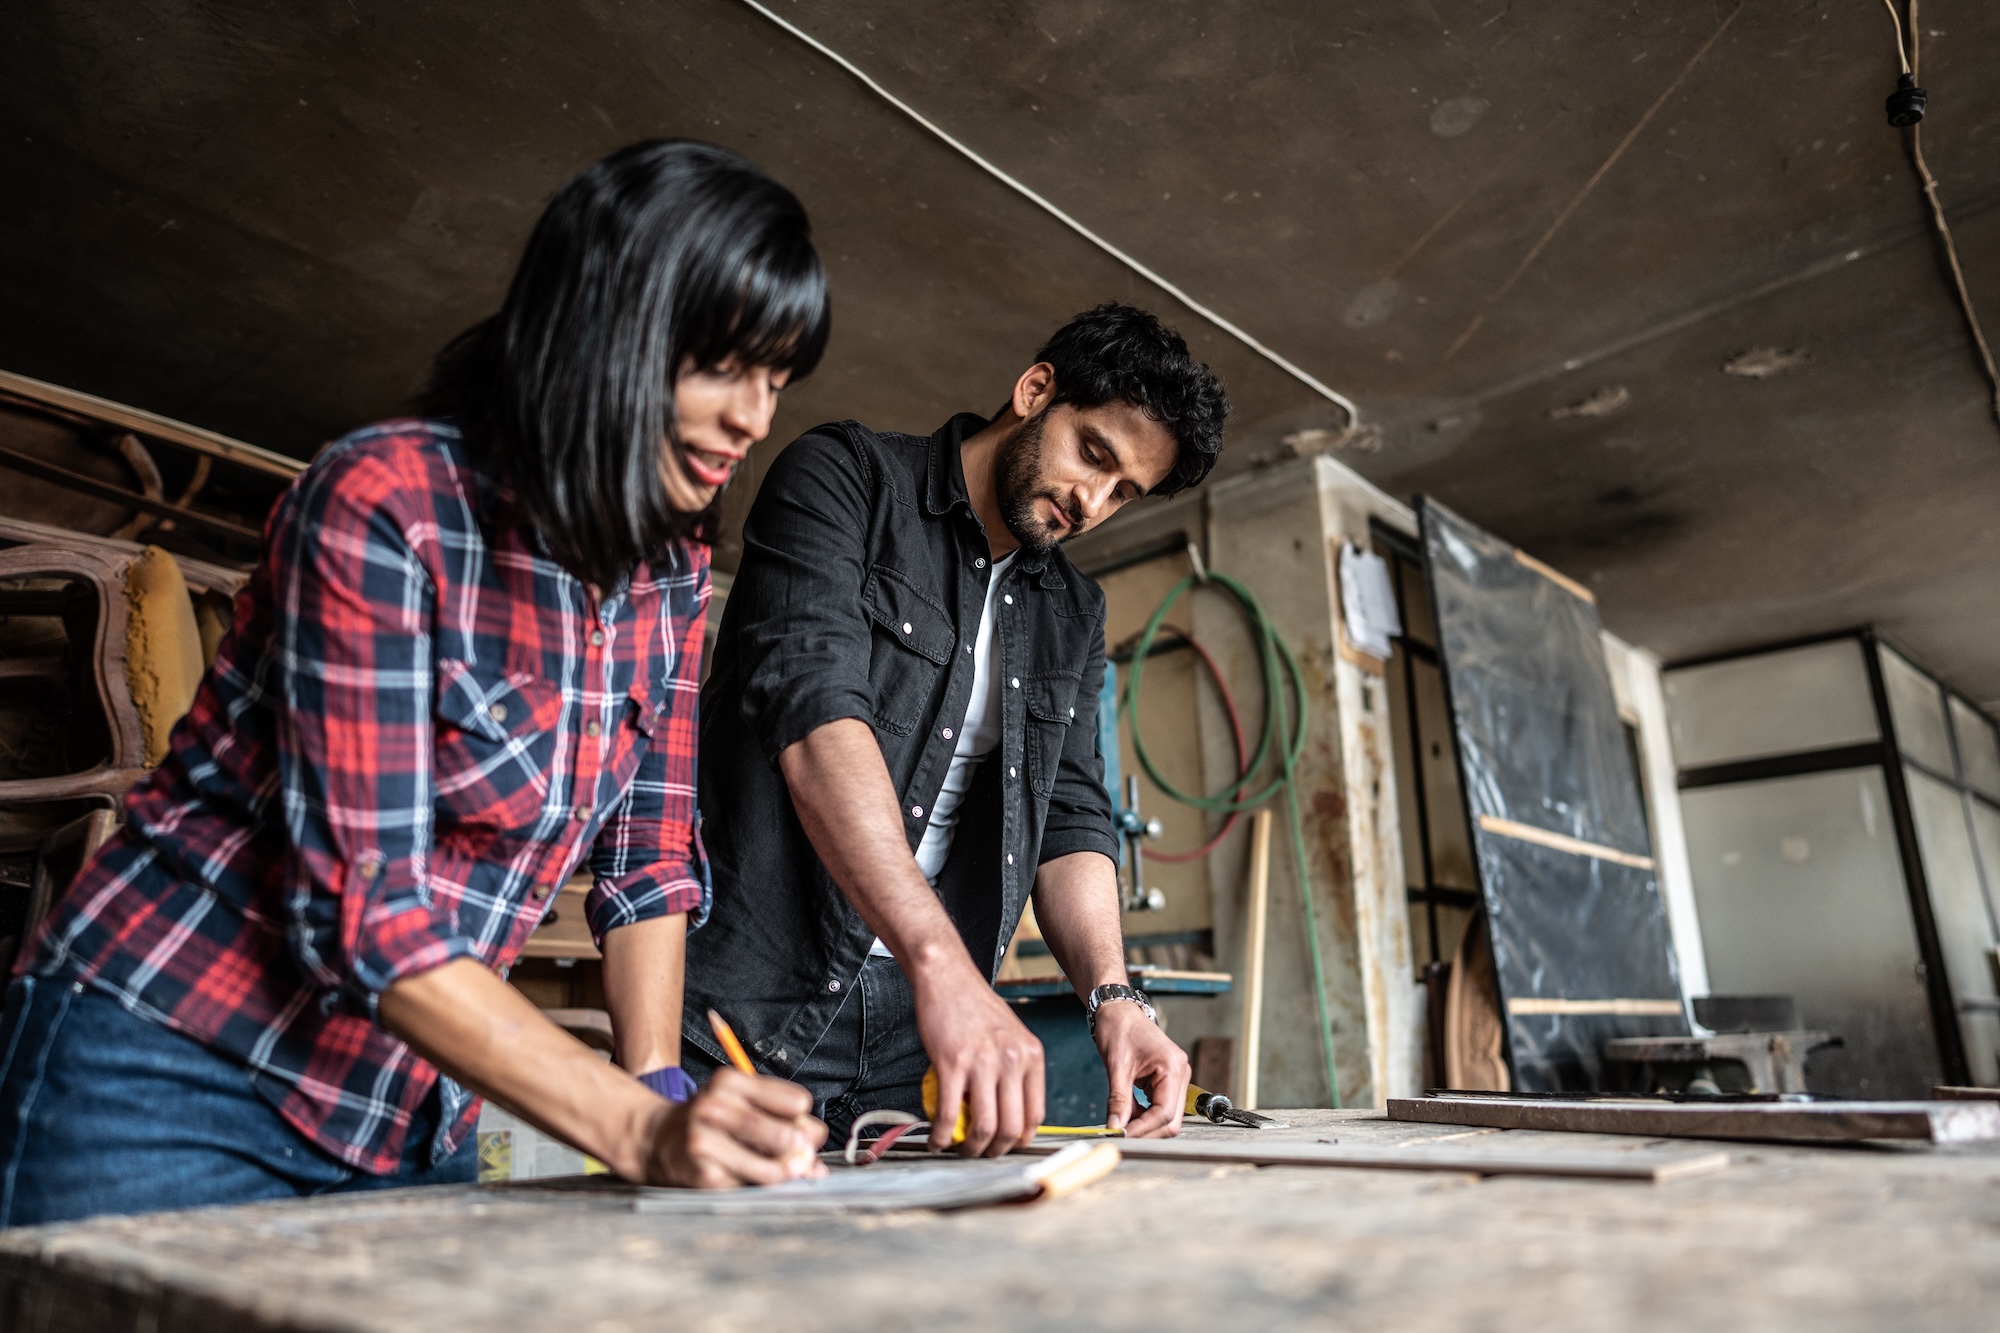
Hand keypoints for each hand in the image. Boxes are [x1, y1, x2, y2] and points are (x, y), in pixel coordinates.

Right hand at [644, 1067, 827, 1187]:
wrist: (655, 1139)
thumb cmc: (708, 1120)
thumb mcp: (739, 1103)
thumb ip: (779, 1119)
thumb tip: (815, 1155)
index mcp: (730, 1081)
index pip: (795, 1101)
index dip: (805, 1120)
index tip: (803, 1129)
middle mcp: (715, 1106)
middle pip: (785, 1134)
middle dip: (801, 1151)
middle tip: (801, 1157)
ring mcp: (706, 1141)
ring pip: (772, 1167)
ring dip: (785, 1174)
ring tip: (783, 1172)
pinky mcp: (703, 1174)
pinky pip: (749, 1186)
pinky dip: (757, 1186)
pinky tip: (748, 1178)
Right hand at [915, 961, 1045, 1156]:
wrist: (948, 979)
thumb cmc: (975, 1008)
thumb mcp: (1010, 1036)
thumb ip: (1015, 1070)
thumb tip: (1012, 1110)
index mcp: (1031, 1055)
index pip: (1036, 1113)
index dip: (1022, 1139)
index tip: (1007, 1147)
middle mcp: (1012, 1060)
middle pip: (1012, 1127)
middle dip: (996, 1151)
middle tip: (980, 1153)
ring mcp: (983, 1062)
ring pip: (984, 1126)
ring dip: (970, 1148)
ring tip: (958, 1149)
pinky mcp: (952, 1063)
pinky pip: (948, 1112)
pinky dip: (941, 1135)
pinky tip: (936, 1140)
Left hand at [1096, 1002, 1189, 1137]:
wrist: (1119, 1012)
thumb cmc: (1119, 1029)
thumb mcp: (1116, 1066)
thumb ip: (1118, 1100)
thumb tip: (1115, 1128)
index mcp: (1173, 1067)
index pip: (1164, 1112)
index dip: (1143, 1129)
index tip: (1122, 1137)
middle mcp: (1180, 1074)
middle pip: (1171, 1120)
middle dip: (1147, 1131)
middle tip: (1121, 1136)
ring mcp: (1176, 1079)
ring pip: (1166, 1117)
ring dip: (1144, 1125)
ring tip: (1120, 1125)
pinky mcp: (1167, 1082)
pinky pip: (1159, 1108)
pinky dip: (1144, 1116)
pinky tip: (1127, 1115)